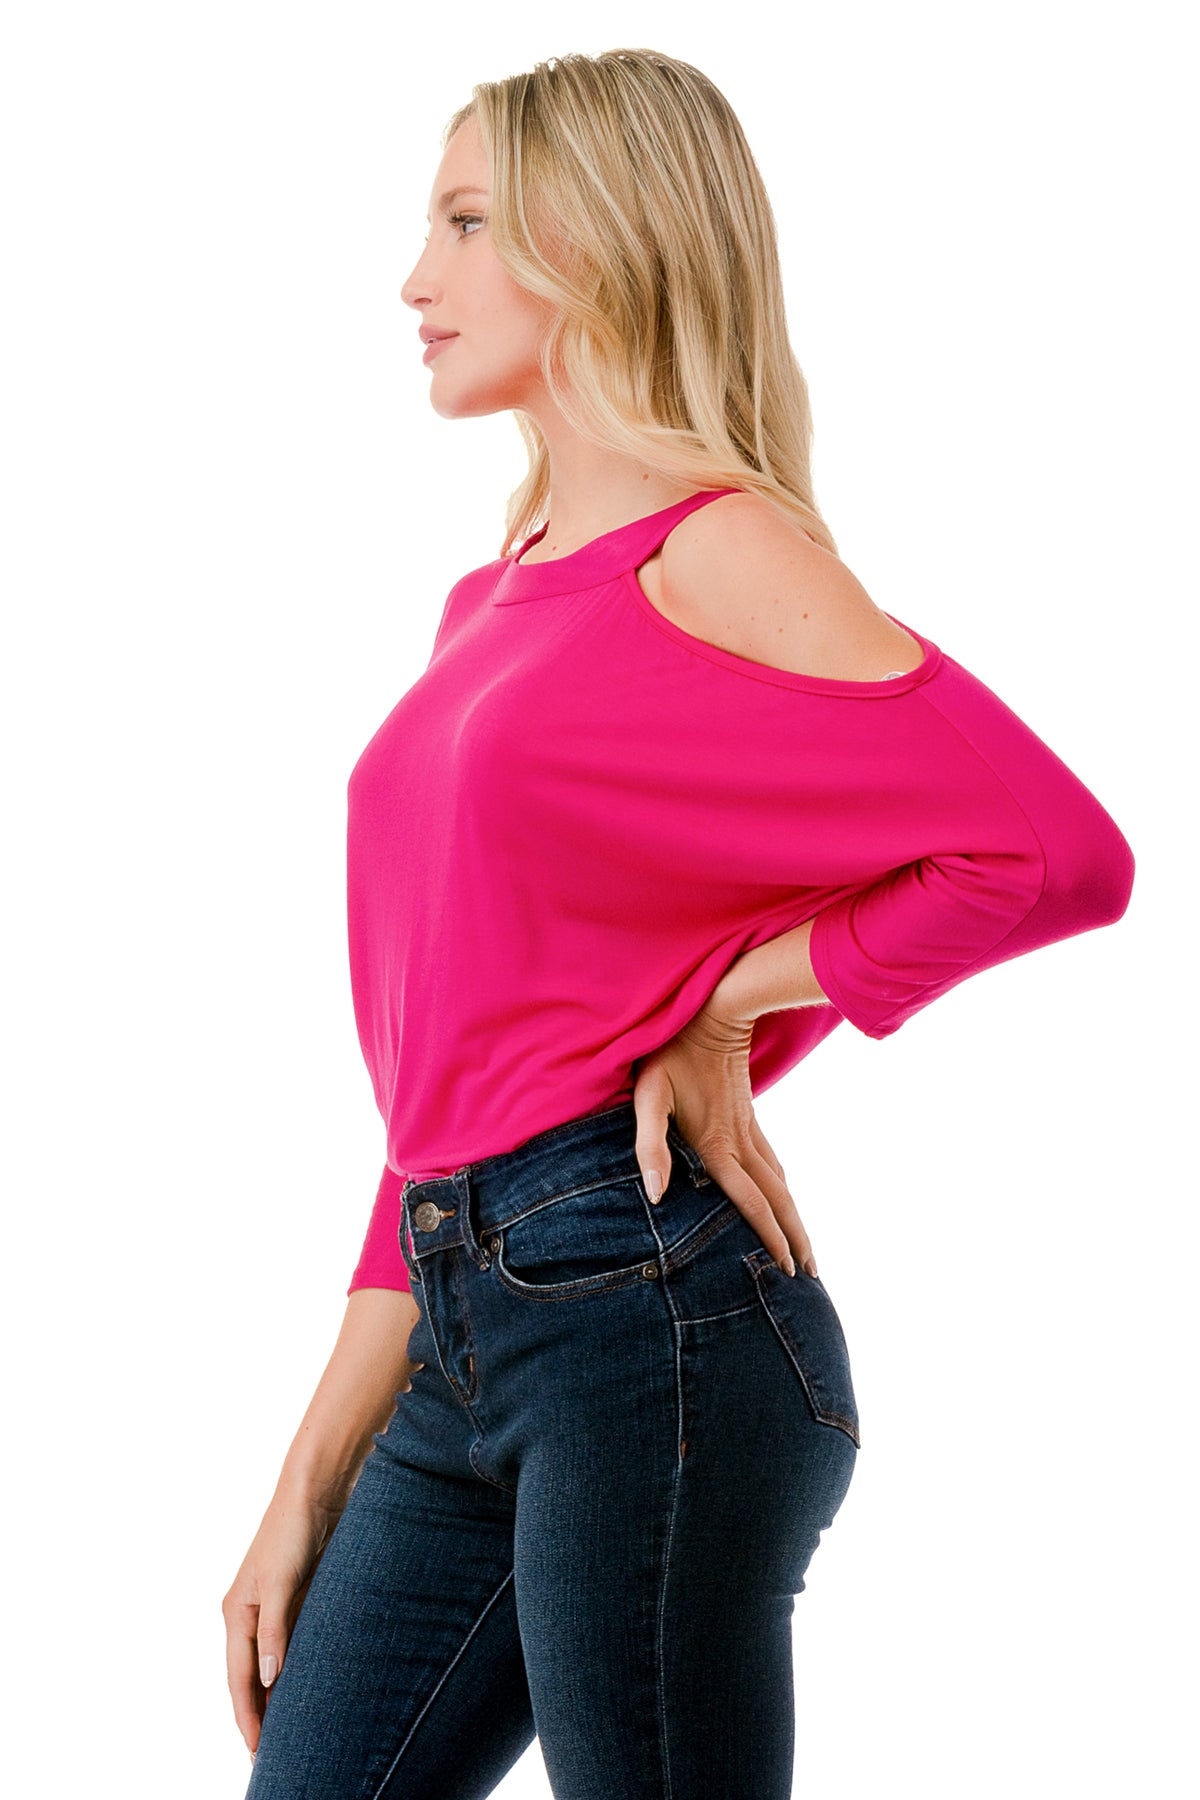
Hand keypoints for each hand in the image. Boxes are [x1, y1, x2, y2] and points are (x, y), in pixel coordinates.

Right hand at [221, 1478, 344, 1761]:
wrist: (319, 1488)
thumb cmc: (293, 1528)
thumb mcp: (281, 1581)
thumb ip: (275, 1630)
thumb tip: (267, 1680)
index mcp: (237, 1613)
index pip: (238, 1680)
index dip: (247, 1718)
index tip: (258, 1753)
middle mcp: (251, 1614)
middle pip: (251, 1678)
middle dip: (258, 1716)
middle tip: (272, 1755)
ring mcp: (275, 1608)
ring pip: (272, 1664)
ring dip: (278, 1695)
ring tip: (291, 1732)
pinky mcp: (299, 1597)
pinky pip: (294, 1645)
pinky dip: (296, 1670)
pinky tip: (310, 1687)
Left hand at [631, 983, 817, 1279]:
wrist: (711, 1013)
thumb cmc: (669, 1055)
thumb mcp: (648, 1098)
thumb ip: (650, 1146)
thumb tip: (656, 1195)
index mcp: (717, 1147)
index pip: (749, 1202)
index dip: (768, 1238)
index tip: (787, 1269)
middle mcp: (740, 1143)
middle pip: (777, 1200)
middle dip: (795, 1240)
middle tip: (811, 1276)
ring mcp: (749, 1130)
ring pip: (781, 1183)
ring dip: (795, 1217)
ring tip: (807, 1248)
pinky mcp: (749, 1118)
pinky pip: (773, 1163)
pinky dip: (784, 1189)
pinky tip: (785, 1195)